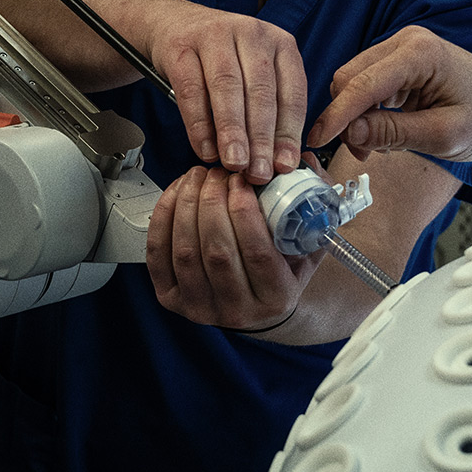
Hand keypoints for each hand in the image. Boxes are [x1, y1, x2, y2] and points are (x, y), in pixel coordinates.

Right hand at [146, 0, 307, 183]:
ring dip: (232, 131)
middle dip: (261, 137)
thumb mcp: (253, 73)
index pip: (292, 92)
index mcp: (280, 42)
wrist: (174, 23)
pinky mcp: (181, 46)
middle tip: (259, 172)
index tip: (285, 164)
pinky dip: (199, 124)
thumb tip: (278, 161)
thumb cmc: (221, 57)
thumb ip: (268, 110)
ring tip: (234, 162)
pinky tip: (205, 148)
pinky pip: (192, 89)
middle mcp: (251, 33)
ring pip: (228, 88)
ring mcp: (215, 35)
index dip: (289, 133)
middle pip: (260, 91)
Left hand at [147, 166, 321, 330]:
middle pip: (218, 252)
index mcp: (276, 298)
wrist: (256, 304)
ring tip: (198, 177)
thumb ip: (312, 203)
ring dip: (187, 205)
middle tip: (218, 173)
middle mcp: (237, 311)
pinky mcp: (170, 299)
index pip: (257, 253)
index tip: (242, 180)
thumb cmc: (284, 267)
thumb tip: (306, 160)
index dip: (245, 210)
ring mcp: (200, 308)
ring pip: (186, 252)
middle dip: (213, 202)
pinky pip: (158, 255)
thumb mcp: (309, 241)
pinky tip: (176, 193)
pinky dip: (163, 218)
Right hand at [307, 26, 471, 161]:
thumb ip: (394, 133)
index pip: (361, 84)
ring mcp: (403, 48)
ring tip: (379, 146)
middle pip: (349, 78)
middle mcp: (407, 41)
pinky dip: (367, 111)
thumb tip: (350, 132)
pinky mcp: (401, 61)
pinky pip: (368, 85)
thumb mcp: (443, 136)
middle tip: (363, 153)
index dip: (336, 115)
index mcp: (420, 53)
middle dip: (346, 118)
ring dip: (357, 117)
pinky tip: (386, 131)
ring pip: (354, 82)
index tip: (315, 140)